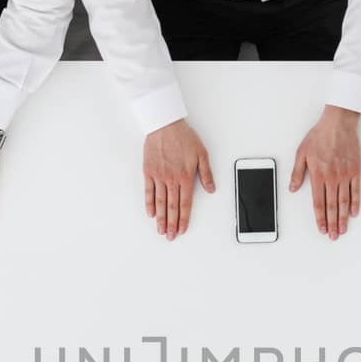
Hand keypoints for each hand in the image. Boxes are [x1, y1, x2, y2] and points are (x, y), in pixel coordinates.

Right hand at [143, 119, 213, 238]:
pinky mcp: (149, 172)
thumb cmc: (183, 137)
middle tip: (171, 236)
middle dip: (172, 224)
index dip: (184, 218)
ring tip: (161, 230)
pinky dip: (149, 204)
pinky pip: (148, 192)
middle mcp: (171, 179)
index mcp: (185, 177)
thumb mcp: (201, 154)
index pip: (185, 204)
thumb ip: (206, 174)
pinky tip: (151, 213)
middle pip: (172, 207)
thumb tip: (211, 189)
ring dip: (161, 218)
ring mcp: (159, 177)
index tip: (182, 229)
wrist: (165, 125)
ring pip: (160, 202)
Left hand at [289, 106, 360, 240]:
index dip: (320, 218)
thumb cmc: (320, 136)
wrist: (338, 123)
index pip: (318, 203)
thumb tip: (293, 189)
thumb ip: (297, 173)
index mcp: (318, 175)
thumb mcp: (301, 153)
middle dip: (332, 224)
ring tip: (343, 230)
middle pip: (331, 206)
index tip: (321, 228)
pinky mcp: (355, 171)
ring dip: (343, 218)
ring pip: (344, 202)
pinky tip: (354, 213)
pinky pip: (356, 191)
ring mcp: (345, 175)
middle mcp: (332, 178)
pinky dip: (355, 203)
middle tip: (333, 236)